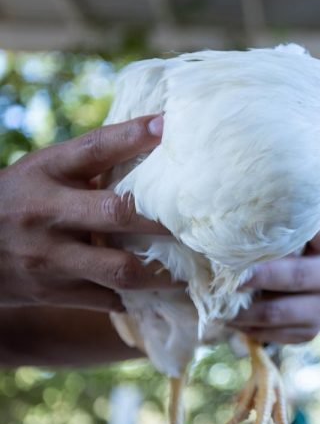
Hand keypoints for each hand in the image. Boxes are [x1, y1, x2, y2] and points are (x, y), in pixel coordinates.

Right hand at [0, 115, 175, 312]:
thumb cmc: (19, 200)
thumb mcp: (44, 171)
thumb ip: (91, 164)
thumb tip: (159, 137)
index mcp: (46, 171)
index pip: (92, 148)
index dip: (131, 136)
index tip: (167, 125)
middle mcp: (46, 212)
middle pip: (117, 213)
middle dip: (162, 220)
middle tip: (195, 224)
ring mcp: (49, 257)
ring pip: (120, 269)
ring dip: (160, 273)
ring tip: (186, 273)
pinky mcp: (51, 292)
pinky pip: (106, 298)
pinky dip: (132, 297)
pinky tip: (153, 292)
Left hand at [232, 216, 319, 343]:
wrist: (282, 284)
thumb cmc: (272, 246)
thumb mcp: (273, 229)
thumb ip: (261, 222)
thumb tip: (226, 221)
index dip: (292, 230)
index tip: (261, 228)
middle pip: (298, 275)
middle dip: (261, 276)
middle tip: (232, 276)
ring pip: (281, 311)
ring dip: (248, 310)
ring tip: (221, 305)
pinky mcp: (311, 330)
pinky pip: (277, 334)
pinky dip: (250, 328)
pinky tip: (232, 319)